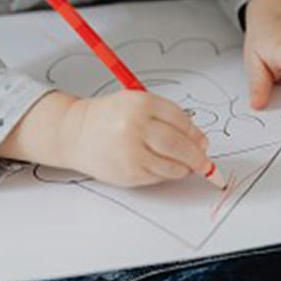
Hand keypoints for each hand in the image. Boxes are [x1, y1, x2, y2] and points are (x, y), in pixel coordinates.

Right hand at [65, 91, 212, 187]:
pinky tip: (165, 168)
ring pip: (173, 165)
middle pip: (180, 145)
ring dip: (185, 168)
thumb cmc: (111, 117)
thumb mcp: (138, 103)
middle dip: (198, 157)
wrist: (75, 133)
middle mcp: (136, 126)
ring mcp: (131, 151)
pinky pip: (159, 177)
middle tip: (205, 162)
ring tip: (186, 165)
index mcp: (142, 103)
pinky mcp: (128, 171)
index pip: (182, 122)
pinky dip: (168, 175)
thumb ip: (168, 117)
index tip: (204, 143)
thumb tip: (200, 142)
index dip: (197, 135)